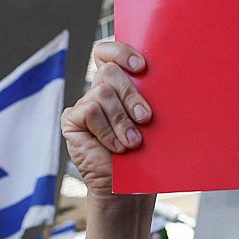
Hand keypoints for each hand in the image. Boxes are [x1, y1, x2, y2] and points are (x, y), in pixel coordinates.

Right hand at [60, 39, 151, 195]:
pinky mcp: (71, 121)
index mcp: (119, 84)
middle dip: (130, 94)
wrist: (129, 187)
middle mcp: (99, 90)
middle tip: (145, 117)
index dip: (121, 51)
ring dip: (121, 120)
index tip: (142, 67)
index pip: (109, 52)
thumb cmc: (145, 153)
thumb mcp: (151, 121)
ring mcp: (84, 104)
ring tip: (133, 142)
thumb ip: (149, 97)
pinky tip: (115, 147)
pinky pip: (89, 111)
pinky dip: (106, 130)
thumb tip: (166, 76)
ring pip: (102, 93)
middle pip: (110, 71)